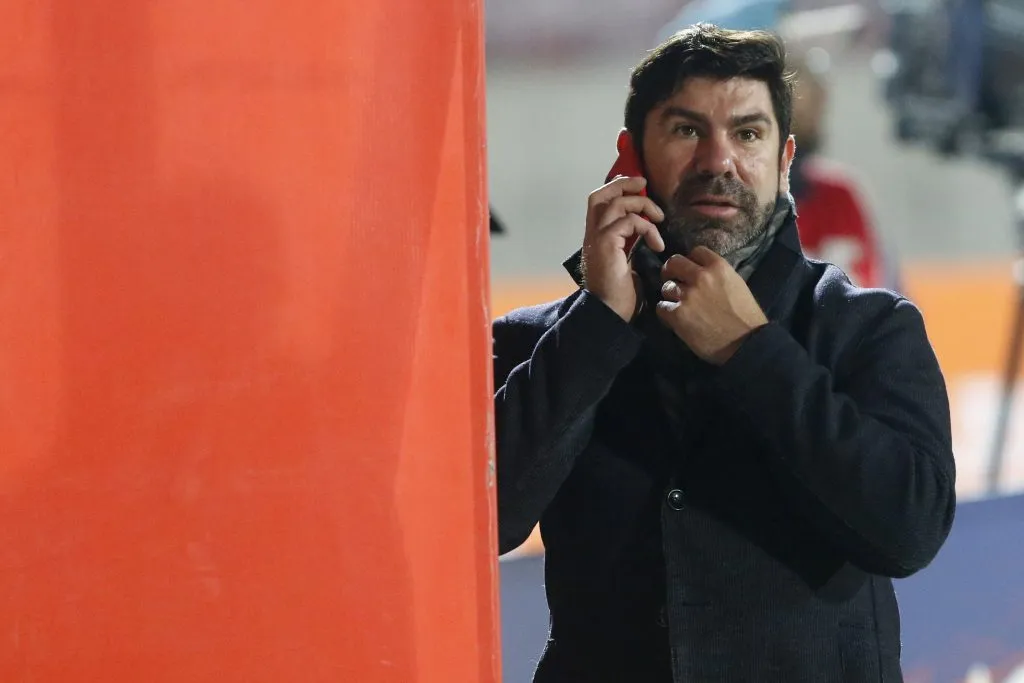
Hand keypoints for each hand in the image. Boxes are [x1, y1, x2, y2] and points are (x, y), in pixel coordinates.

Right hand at [582, 176, 665, 321]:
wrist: (609, 313)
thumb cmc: (620, 295)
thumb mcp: (626, 263)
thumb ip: (629, 244)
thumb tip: (646, 230)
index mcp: (596, 238)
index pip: (599, 202)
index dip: (615, 188)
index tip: (638, 187)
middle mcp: (592, 234)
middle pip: (601, 195)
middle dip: (623, 184)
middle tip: (644, 185)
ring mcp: (597, 238)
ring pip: (617, 204)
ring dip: (643, 206)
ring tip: (660, 220)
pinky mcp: (606, 244)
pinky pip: (629, 221)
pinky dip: (648, 228)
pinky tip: (657, 245)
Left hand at [656, 246, 768, 364]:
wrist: (746, 343)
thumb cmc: (746, 317)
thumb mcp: (736, 285)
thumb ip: (717, 275)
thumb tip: (700, 272)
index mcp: (719, 267)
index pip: (695, 251)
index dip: (690, 261)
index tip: (690, 270)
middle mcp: (701, 277)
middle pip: (673, 263)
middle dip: (671, 272)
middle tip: (673, 281)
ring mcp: (688, 295)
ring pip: (666, 287)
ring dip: (670, 296)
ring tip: (678, 305)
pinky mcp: (677, 314)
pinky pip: (661, 307)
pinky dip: (666, 313)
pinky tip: (675, 319)